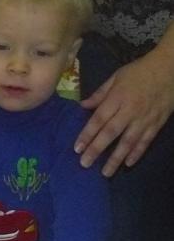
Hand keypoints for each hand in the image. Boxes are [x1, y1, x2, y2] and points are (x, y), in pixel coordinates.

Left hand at [76, 51, 173, 174]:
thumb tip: (82, 106)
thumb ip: (99, 94)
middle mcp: (130, 110)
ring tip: (106, 172)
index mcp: (117, 98)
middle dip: (97, 150)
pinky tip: (128, 163)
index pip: (98, 120)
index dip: (87, 135)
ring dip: (116, 158)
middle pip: (111, 133)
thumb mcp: (116, 77)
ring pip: (128, 141)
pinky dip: (137, 153)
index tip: (77, 149)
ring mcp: (145, 118)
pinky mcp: (157, 123)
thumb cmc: (139, 71)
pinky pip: (146, 140)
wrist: (170, 68)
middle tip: (85, 164)